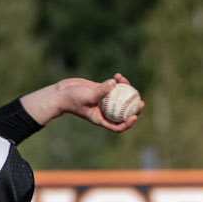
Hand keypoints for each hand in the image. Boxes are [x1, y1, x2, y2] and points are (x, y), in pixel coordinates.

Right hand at [20, 75, 140, 132]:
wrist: (62, 93)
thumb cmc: (71, 98)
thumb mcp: (86, 96)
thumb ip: (100, 91)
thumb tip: (114, 83)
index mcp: (101, 119)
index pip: (117, 126)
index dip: (128, 123)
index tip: (134, 116)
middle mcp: (104, 111)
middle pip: (123, 113)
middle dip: (134, 108)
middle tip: (141, 101)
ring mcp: (104, 101)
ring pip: (120, 98)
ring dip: (126, 90)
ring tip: (124, 80)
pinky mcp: (102, 91)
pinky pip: (114, 87)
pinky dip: (117, 82)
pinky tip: (118, 75)